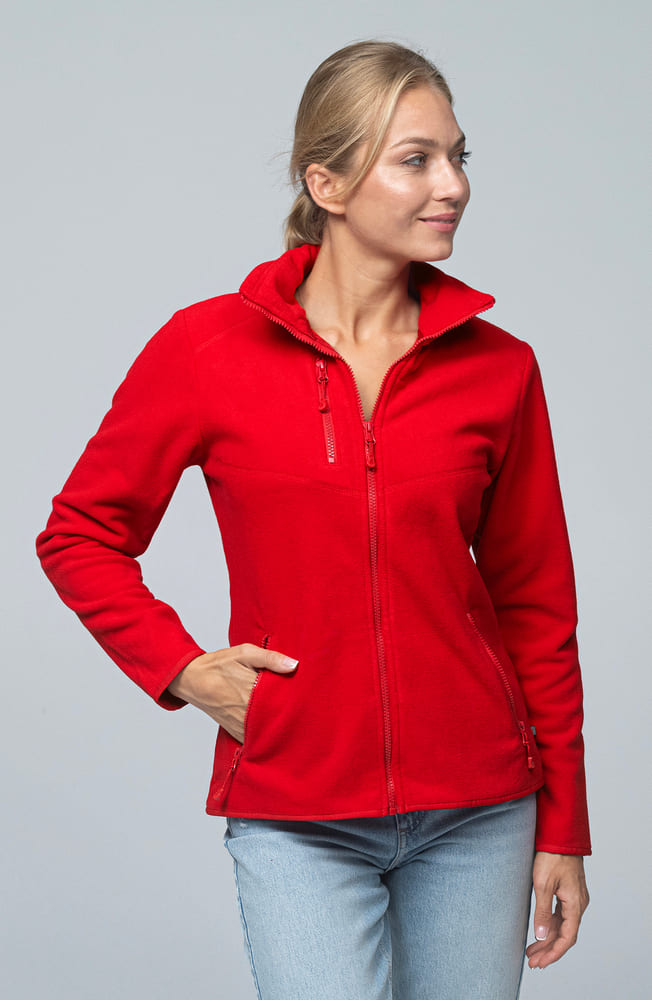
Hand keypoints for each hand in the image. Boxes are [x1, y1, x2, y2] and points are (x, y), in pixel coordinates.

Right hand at [167, 643, 298, 741]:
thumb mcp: (244, 653)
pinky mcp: (235, 732)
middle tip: (304, 707)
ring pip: (267, 731)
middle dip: (290, 712)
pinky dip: (266, 735)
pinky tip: (275, 727)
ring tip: (292, 718)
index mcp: (250, 688)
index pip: (281, 697)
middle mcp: (246, 710)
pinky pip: (255, 739)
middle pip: (277, 717)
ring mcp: (240, 724)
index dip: (294, 696)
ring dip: (279, 725)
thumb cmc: (219, 664)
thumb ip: (269, 658)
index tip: (305, 694)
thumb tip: (294, 665)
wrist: (192, 680)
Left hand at [525, 851, 588, 969]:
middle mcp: (578, 903)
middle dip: (548, 949)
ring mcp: (574, 897)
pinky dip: (550, 925)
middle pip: (564, 934)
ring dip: (548, 938)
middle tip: (532, 961)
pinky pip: (561, 915)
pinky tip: (540, 931)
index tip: (540, 963)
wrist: (560, 835)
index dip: (553, 953)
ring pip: (562, 925)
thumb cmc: (552, 856)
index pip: (567, 938)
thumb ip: (542, 911)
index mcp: (575, 904)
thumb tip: (540, 936)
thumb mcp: (542, 884)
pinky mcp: (568, 891)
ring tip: (532, 950)